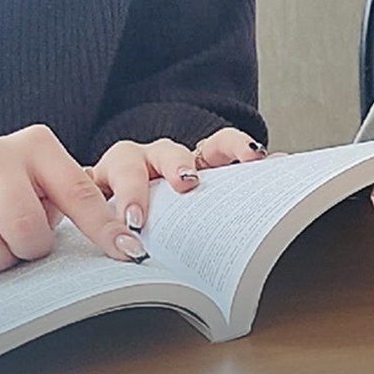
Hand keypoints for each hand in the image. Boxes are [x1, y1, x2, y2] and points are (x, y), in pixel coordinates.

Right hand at [0, 125, 139, 284]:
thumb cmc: (3, 192)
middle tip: (24, 244)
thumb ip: (75, 202)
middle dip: (30, 249)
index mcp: (36, 145)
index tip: (131, 253)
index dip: (105, 228)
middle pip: (27, 229)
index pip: (79, 192)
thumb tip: (125, 244)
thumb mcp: (40, 185)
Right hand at [90, 127, 264, 232]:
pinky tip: (96, 229)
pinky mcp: (91, 188)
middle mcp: (156, 159)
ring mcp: (120, 170)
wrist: (107, 209)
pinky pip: (88, 193)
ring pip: (124, 164)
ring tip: (136, 218)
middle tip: (188, 184)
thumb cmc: (164, 206)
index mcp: (190, 160)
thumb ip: (236, 186)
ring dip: (131, 189)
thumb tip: (285, 167)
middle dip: (179, 164)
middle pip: (168, 150)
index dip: (236, 146)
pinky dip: (93, 210)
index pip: (217, 144)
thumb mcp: (199, 199)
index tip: (255, 157)